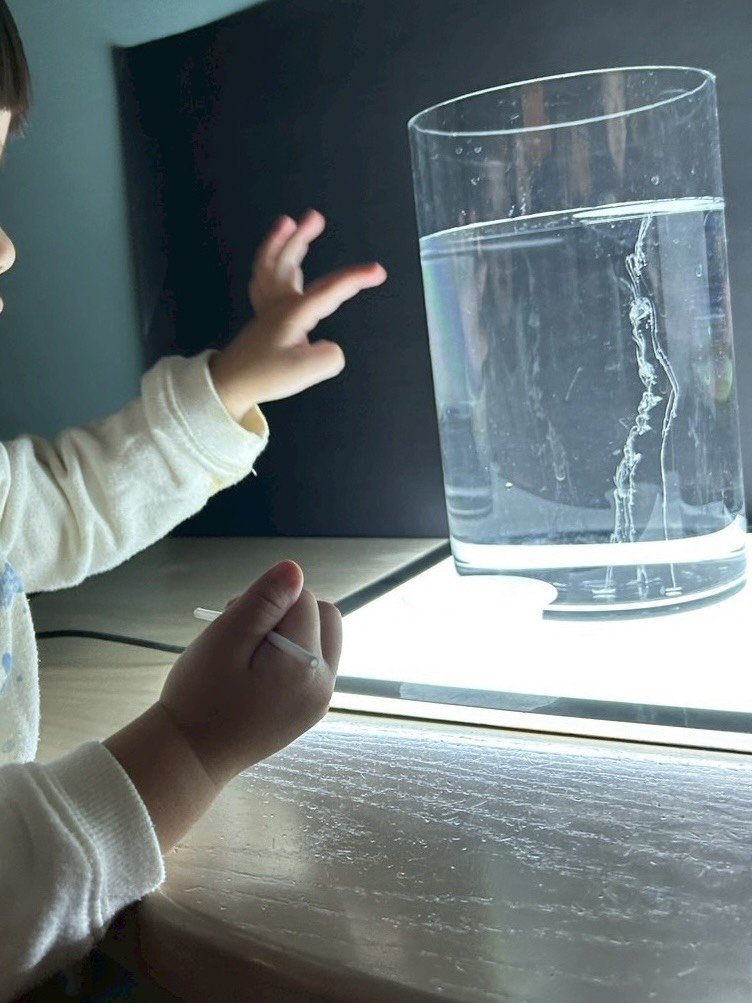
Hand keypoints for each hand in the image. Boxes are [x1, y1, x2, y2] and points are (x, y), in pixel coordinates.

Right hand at [160, 559, 340, 784]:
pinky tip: (255, 673)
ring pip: (320, 639)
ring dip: (289, 633)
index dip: (270, 600)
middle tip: (243, 633)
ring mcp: (319, 699)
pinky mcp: (309, 710)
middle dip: (287, 612)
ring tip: (247, 654)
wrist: (189, 757)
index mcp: (306, 664)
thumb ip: (263, 601)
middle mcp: (324, 683)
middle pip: (324, 616)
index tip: (236, 620)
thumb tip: (294, 569)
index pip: (304, 599)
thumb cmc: (199, 697)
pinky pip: (312, 665)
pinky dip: (289, 656)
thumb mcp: (225, 638)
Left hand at [209, 209, 386, 420]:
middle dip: (304, 238)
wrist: (230, 384)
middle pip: (290, 261)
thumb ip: (329, 357)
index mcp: (294, 312)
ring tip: (286, 223)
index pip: (330, 289)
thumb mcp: (306, 371)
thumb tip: (332, 348)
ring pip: (271, 266)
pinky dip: (267, 265)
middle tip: (315, 217)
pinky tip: (273, 263)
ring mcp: (268, 309)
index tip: (378, 271)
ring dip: (279, 242)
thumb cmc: (265, 376)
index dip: (355, 278)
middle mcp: (280, 304)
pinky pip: (263, 281)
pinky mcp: (262, 319)